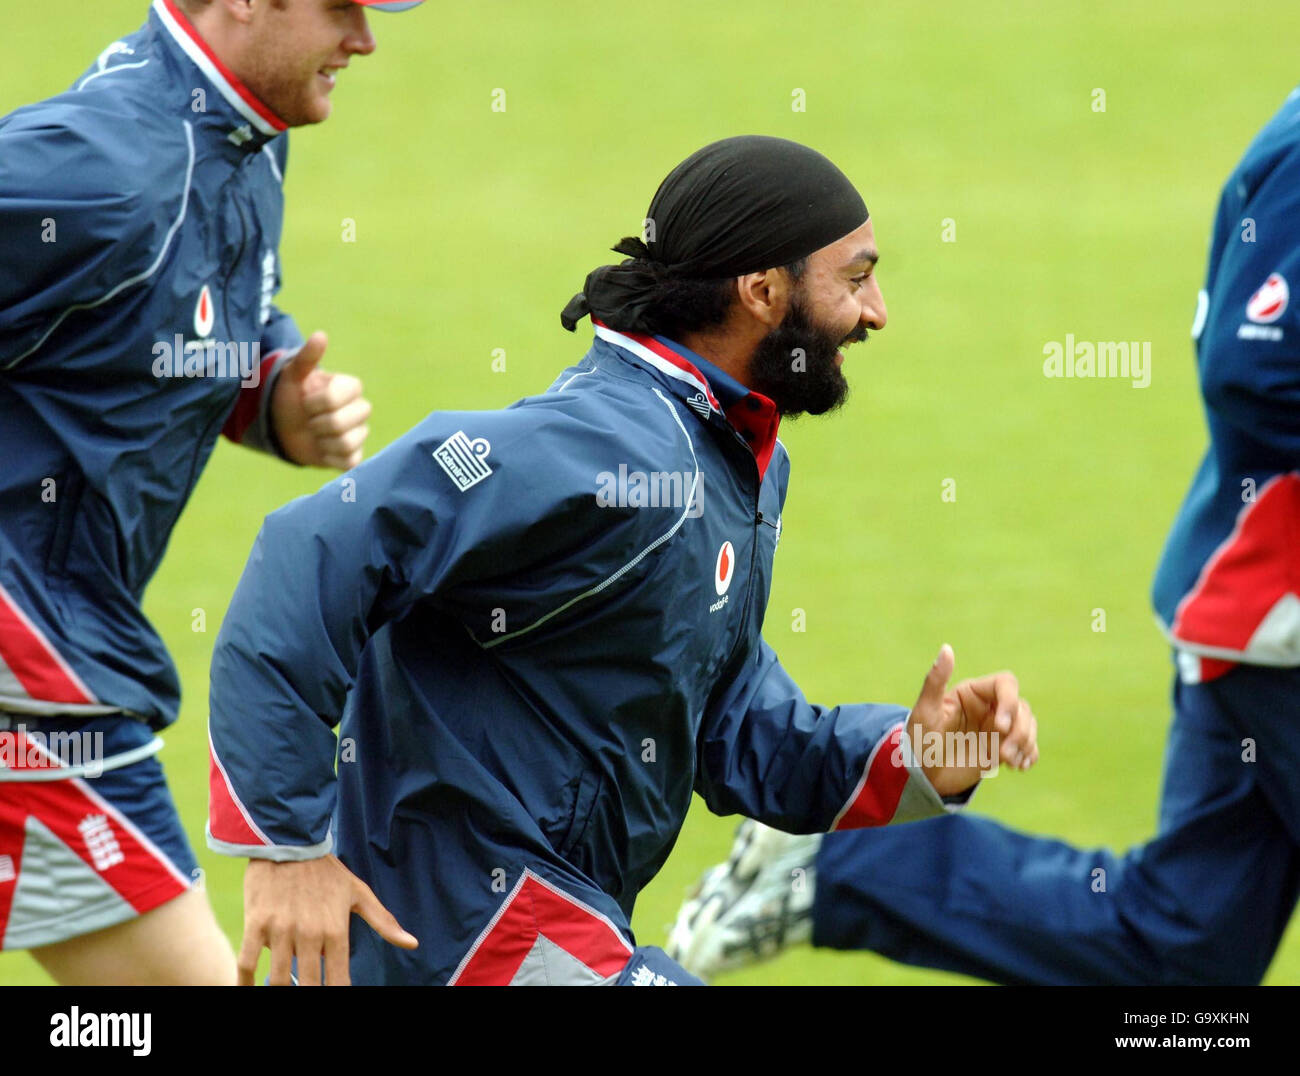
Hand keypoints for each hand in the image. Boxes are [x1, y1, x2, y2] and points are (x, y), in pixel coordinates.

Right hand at [238, 854, 417, 985]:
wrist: (290, 840)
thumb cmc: (326, 870)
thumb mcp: (358, 892)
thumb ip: (383, 922)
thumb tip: (412, 944)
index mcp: (335, 929)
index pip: (338, 979)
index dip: (337, 993)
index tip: (337, 998)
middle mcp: (309, 933)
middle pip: (308, 983)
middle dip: (309, 993)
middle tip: (310, 993)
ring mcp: (281, 929)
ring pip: (277, 978)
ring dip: (280, 990)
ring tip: (285, 991)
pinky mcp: (256, 923)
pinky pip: (248, 961)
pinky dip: (245, 980)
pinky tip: (246, 988)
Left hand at [270, 331, 371, 468]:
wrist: (283, 427)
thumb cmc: (290, 398)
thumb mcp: (293, 375)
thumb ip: (308, 357)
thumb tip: (321, 335)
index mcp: (350, 388)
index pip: (339, 396)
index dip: (317, 402)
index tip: (305, 401)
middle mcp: (359, 410)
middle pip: (343, 422)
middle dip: (318, 423)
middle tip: (308, 421)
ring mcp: (358, 434)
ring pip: (346, 443)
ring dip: (321, 441)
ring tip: (314, 435)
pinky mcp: (354, 456)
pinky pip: (349, 461)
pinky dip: (329, 458)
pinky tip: (321, 449)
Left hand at [906, 644, 1038, 796]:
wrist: (923, 775)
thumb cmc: (920, 740)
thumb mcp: (925, 711)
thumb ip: (935, 680)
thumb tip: (946, 648)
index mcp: (973, 692)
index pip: (1006, 684)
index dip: (1009, 702)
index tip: (1000, 727)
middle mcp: (989, 707)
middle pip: (1022, 707)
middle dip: (1020, 730)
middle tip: (1003, 754)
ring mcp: (998, 728)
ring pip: (1029, 725)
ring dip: (1026, 743)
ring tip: (1011, 763)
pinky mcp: (1003, 748)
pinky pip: (1029, 746)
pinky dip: (1029, 755)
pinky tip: (1019, 767)